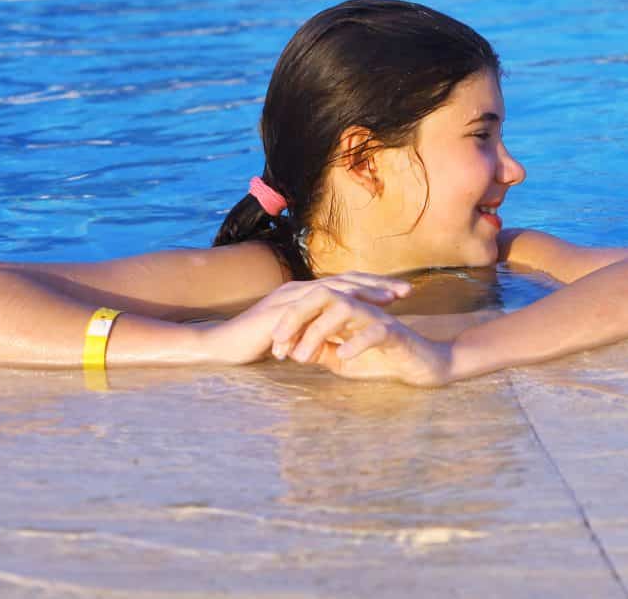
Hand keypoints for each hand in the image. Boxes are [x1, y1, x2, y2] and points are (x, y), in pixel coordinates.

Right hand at [200, 272, 411, 365]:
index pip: (345, 286)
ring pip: (336, 288)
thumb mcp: (293, 337)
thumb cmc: (254, 344)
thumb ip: (312, 334)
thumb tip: (335, 340)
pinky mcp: (282, 310)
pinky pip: (316, 305)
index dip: (373, 288)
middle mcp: (301, 289)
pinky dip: (338, 306)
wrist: (219, 346)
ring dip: (366, 291)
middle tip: (408, 290)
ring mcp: (291, 296)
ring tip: (392, 298)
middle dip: (379, 285)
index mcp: (306, 294)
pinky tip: (358, 310)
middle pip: (348, 281)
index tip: (400, 294)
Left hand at [269, 288, 452, 386]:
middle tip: (279, 343)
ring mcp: (377, 317)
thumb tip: (293, 349)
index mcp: (343, 312)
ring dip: (318, 331)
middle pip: (323, 294)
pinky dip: (356, 342)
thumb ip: (319, 351)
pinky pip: (374, 331)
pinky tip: (342, 356)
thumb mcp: (340, 360)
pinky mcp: (395, 332)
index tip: (274, 349)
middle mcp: (359, 308)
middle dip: (296, 315)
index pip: (310, 304)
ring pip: (344, 308)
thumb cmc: (381, 360)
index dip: (288, 324)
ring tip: (302, 358)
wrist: (420, 367)